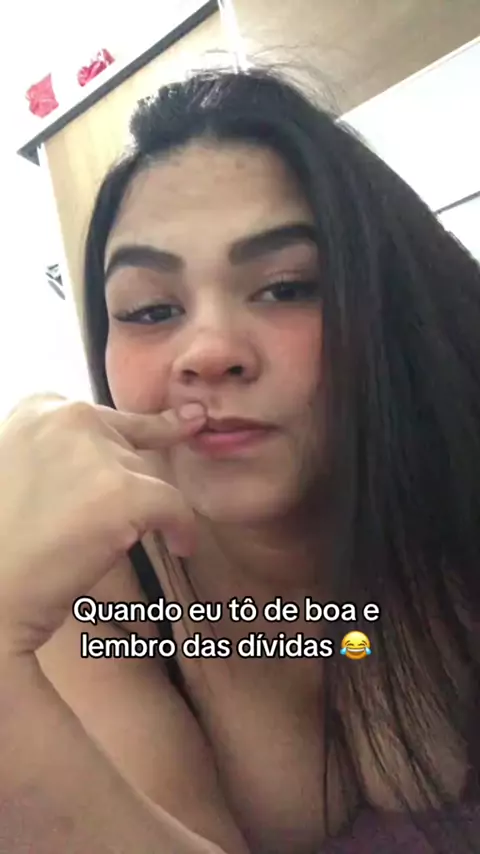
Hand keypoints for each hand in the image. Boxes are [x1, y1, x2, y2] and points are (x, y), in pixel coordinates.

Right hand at [0, 394, 205, 655]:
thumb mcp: (12, 470)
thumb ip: (52, 453)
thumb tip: (100, 461)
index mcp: (37, 410)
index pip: (96, 417)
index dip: (116, 441)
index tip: (151, 440)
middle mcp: (68, 419)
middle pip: (127, 443)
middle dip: (133, 476)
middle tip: (157, 483)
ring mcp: (97, 454)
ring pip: (148, 474)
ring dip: (148, 506)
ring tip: (143, 536)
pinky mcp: (124, 493)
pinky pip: (174, 504)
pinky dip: (182, 526)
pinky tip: (182, 544)